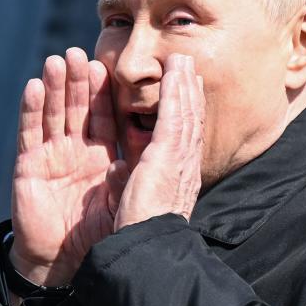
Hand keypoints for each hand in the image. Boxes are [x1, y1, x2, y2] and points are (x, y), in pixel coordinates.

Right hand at [9, 48, 128, 285]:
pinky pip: (31, 133)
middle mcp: (80, 150)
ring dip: (56, 85)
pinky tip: (34, 87)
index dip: (107, 89)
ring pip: (55, 112)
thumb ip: (141, 157)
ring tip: (59, 59)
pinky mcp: (31, 168)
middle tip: (81, 52)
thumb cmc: (113, 226)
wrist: (83, 262)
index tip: (110, 61)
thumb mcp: (133, 186)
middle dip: (80, 80)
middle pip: (80, 107)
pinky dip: (31, 109)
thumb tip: (152, 130)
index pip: (108, 113)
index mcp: (106, 153)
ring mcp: (54, 157)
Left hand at [115, 54, 204, 229]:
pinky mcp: (168, 153)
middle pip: (190, 119)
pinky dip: (176, 92)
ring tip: (183, 61)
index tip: (184, 91)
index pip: (183, 136)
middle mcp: (185, 163)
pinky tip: (176, 73)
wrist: (148, 245)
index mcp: (177, 175)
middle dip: (190, 92)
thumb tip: (115, 166)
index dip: (184, 112)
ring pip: (186, 112)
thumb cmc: (140, 230)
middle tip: (188, 67)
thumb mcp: (135, 199)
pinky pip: (174, 115)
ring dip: (185, 84)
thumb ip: (127, 178)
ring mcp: (180, 156)